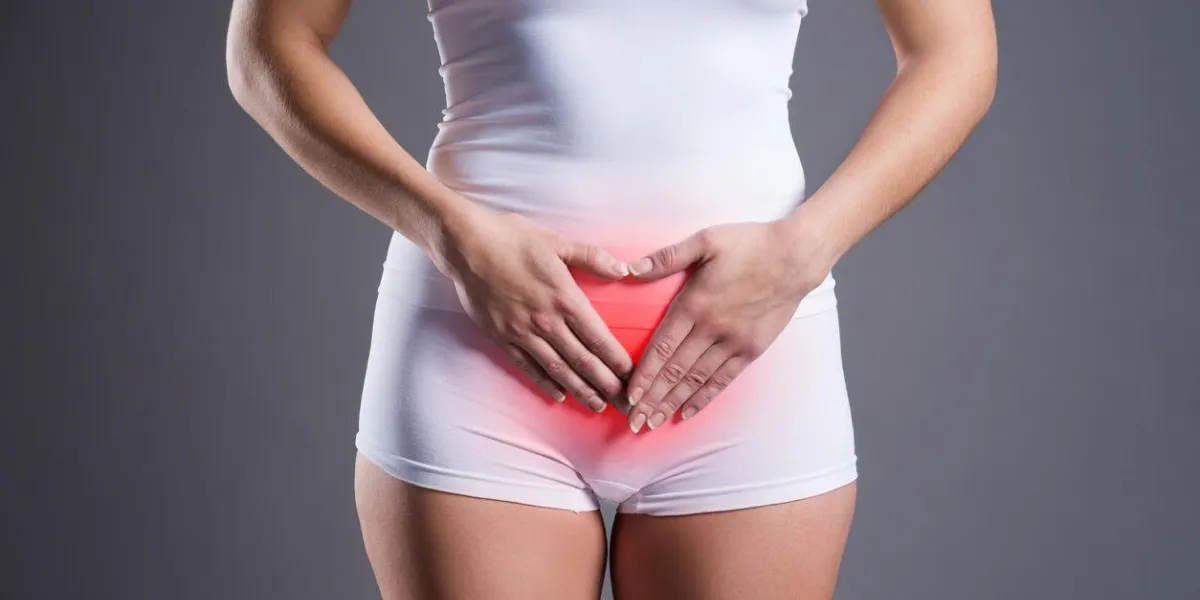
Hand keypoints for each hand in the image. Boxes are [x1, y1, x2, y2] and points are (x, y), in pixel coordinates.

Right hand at [433, 209, 633, 412]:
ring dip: (580, 390)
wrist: (466, 246)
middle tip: (625, 405)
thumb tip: (625, 269)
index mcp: (564, 297)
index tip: (633, 377)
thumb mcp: (557, 242)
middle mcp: (546, 321)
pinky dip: (545, 382)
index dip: (617, 361)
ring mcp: (522, 332)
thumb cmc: (512, 239)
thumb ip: (593, 257)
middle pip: (582, 361)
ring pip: (557, 369)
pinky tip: (559, 395)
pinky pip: (527, 366)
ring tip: (598, 407)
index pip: (598, 338)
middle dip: (606, 386)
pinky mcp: (501, 337)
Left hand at [622, 219, 833, 431]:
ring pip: (696, 380)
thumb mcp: (706, 240)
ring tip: (653, 423)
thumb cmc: (750, 244)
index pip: (663, 347)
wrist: (796, 257)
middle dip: (652, 398)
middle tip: (634, 422)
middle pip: (675, 371)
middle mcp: (712, 329)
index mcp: (695, 304)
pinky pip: (723, 379)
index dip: (644, 374)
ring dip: (672, 403)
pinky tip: (687, 412)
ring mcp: (733, 342)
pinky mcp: (751, 349)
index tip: (628, 395)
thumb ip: (668, 256)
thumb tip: (631, 268)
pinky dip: (704, 397)